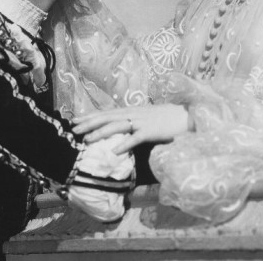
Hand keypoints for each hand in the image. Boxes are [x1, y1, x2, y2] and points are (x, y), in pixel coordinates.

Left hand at [72, 104, 191, 154]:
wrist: (189, 116)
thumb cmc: (169, 119)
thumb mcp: (148, 118)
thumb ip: (134, 123)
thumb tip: (122, 129)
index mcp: (132, 110)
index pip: (107, 112)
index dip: (91, 116)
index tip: (76, 119)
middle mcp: (134, 114)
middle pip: (107, 117)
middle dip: (89, 123)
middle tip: (74, 128)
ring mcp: (142, 122)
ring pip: (117, 126)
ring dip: (101, 133)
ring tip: (87, 140)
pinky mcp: (152, 131)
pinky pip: (135, 138)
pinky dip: (124, 144)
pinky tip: (114, 152)